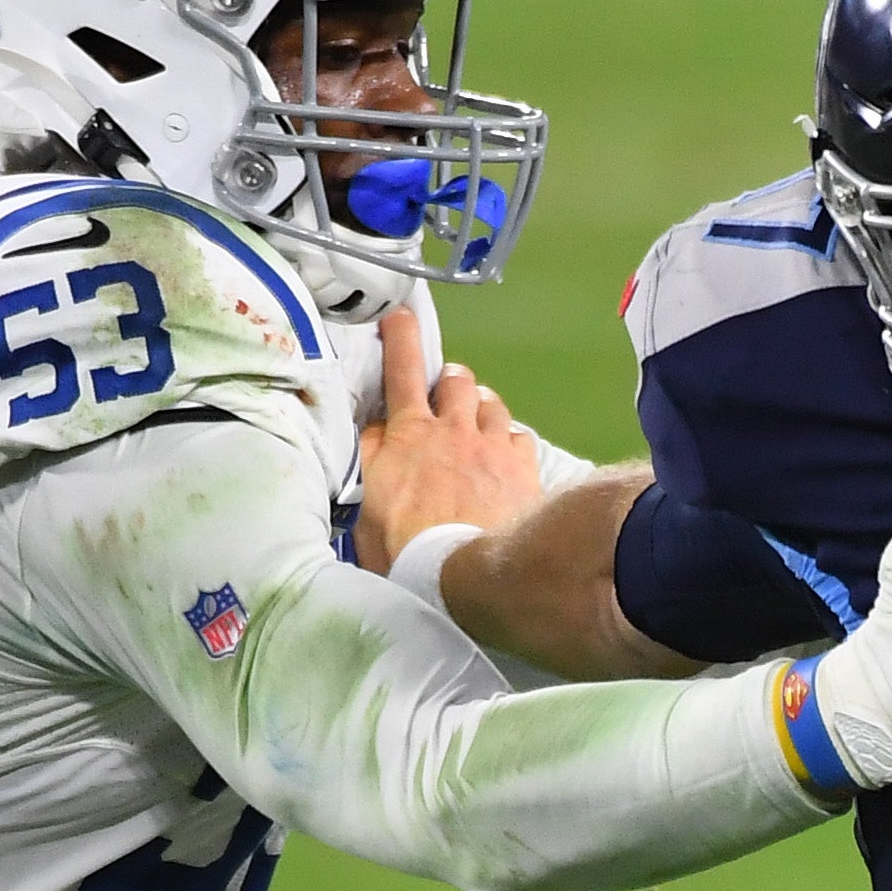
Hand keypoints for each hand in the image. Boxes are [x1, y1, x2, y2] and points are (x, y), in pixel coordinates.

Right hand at [354, 307, 541, 572]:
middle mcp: (453, 429)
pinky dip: (509, 441)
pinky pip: (519, 436)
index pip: (402, 373)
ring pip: (492, 403)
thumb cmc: (405, 550)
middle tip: (447, 393)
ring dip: (481, 406)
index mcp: (409, 435)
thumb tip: (378, 432)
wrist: (465, 573)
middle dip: (451, 380)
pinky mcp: (523, 466)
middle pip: (457, 380)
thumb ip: (374, 461)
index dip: (401, 340)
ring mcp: (492, 445)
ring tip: (478, 422)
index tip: (401, 317)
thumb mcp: (368, 509)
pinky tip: (507, 457)